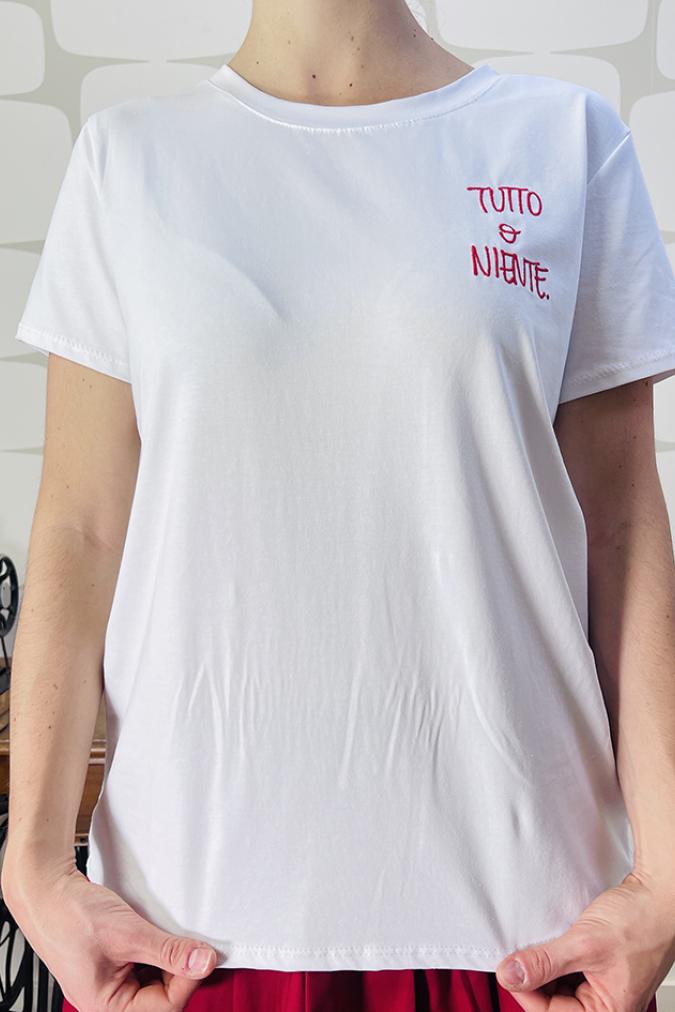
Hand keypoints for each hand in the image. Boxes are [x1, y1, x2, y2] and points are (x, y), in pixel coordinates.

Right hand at [2, 855, 217, 1009]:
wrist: (46, 889)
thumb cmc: (71, 916)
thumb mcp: (129, 934)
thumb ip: (168, 951)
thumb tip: (203, 963)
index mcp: (107, 1005)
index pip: (164, 1006)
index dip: (188, 980)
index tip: (205, 956)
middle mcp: (109, 998)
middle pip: (161, 995)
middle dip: (179, 970)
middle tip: (194, 944)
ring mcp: (110, 979)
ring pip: (155, 978)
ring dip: (168, 958)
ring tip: (173, 936)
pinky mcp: (113, 961)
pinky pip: (144, 963)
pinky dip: (156, 949)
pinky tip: (159, 933)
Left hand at [494, 871, 674, 1011]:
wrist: (659, 891)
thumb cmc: (641, 921)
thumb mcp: (585, 943)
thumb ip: (545, 962)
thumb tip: (511, 975)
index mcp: (608, 1011)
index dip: (525, 990)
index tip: (507, 968)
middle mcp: (606, 1001)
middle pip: (554, 1000)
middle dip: (535, 976)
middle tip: (521, 952)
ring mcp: (603, 982)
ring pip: (559, 982)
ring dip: (546, 964)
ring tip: (541, 942)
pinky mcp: (600, 962)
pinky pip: (569, 966)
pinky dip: (557, 953)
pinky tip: (552, 938)